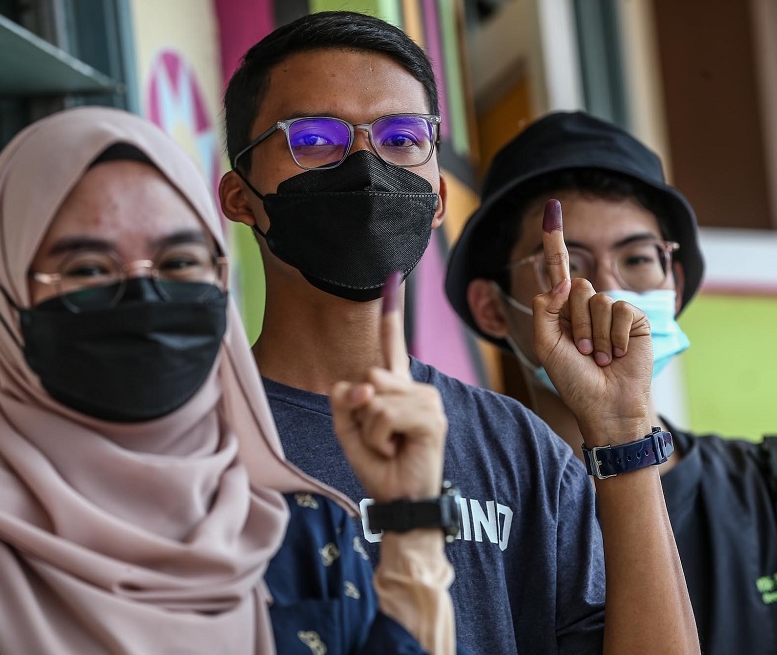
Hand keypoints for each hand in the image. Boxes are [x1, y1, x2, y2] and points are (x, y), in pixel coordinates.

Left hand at [331, 272, 446, 501]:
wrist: (400, 501)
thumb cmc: (378, 466)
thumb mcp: (349, 430)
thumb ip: (346, 401)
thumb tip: (363, 382)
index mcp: (398, 389)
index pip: (392, 347)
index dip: (391, 315)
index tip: (392, 276)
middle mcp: (417, 389)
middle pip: (370, 376)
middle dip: (359, 412)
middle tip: (377, 440)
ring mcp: (427, 401)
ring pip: (374, 398)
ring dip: (369, 430)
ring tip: (388, 447)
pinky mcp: (430, 417)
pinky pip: (383, 414)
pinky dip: (377, 438)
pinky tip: (395, 450)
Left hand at [532, 199, 653, 445]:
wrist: (606, 405)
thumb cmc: (574, 381)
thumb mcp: (547, 346)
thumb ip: (546, 309)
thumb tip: (563, 279)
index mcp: (563, 312)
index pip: (558, 272)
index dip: (554, 241)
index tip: (551, 210)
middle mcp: (587, 309)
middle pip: (575, 287)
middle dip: (574, 322)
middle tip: (582, 352)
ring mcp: (612, 313)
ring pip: (596, 300)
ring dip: (594, 335)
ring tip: (599, 359)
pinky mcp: (634, 320)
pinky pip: (619, 310)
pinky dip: (614, 336)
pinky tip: (617, 355)